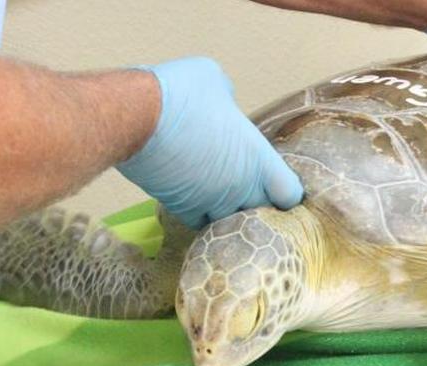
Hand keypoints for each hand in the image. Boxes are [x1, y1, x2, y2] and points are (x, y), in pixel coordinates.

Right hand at [118, 57, 303, 228]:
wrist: (137, 117)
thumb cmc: (182, 93)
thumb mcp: (215, 81)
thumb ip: (227, 102)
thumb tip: (223, 106)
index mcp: (258, 158)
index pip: (289, 194)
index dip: (285, 193)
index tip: (276, 187)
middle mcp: (240, 187)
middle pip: (261, 212)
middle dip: (257, 205)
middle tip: (247, 191)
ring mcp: (211, 202)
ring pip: (230, 221)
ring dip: (228, 213)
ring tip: (219, 196)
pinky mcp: (182, 208)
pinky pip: (200, 223)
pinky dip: (200, 216)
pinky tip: (195, 201)